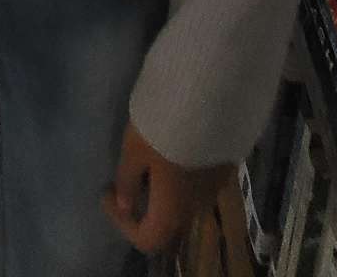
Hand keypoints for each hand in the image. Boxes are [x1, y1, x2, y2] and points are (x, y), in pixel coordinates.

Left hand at [102, 121, 231, 257]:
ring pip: (185, 201)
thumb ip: (128, 181)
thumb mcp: (133, 150)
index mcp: (173, 211)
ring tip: (151, 159)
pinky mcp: (227, 166)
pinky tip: (175, 147)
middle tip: (128, 177)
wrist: (210, 97)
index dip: (122, 224)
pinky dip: (182, 175)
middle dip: (145, 205)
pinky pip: (199, 182)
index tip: (109, 193)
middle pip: (169, 222)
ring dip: (165, 190)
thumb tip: (124, 204)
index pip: (148, 239)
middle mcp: (197, 207)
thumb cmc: (164, 128)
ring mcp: (216, 187)